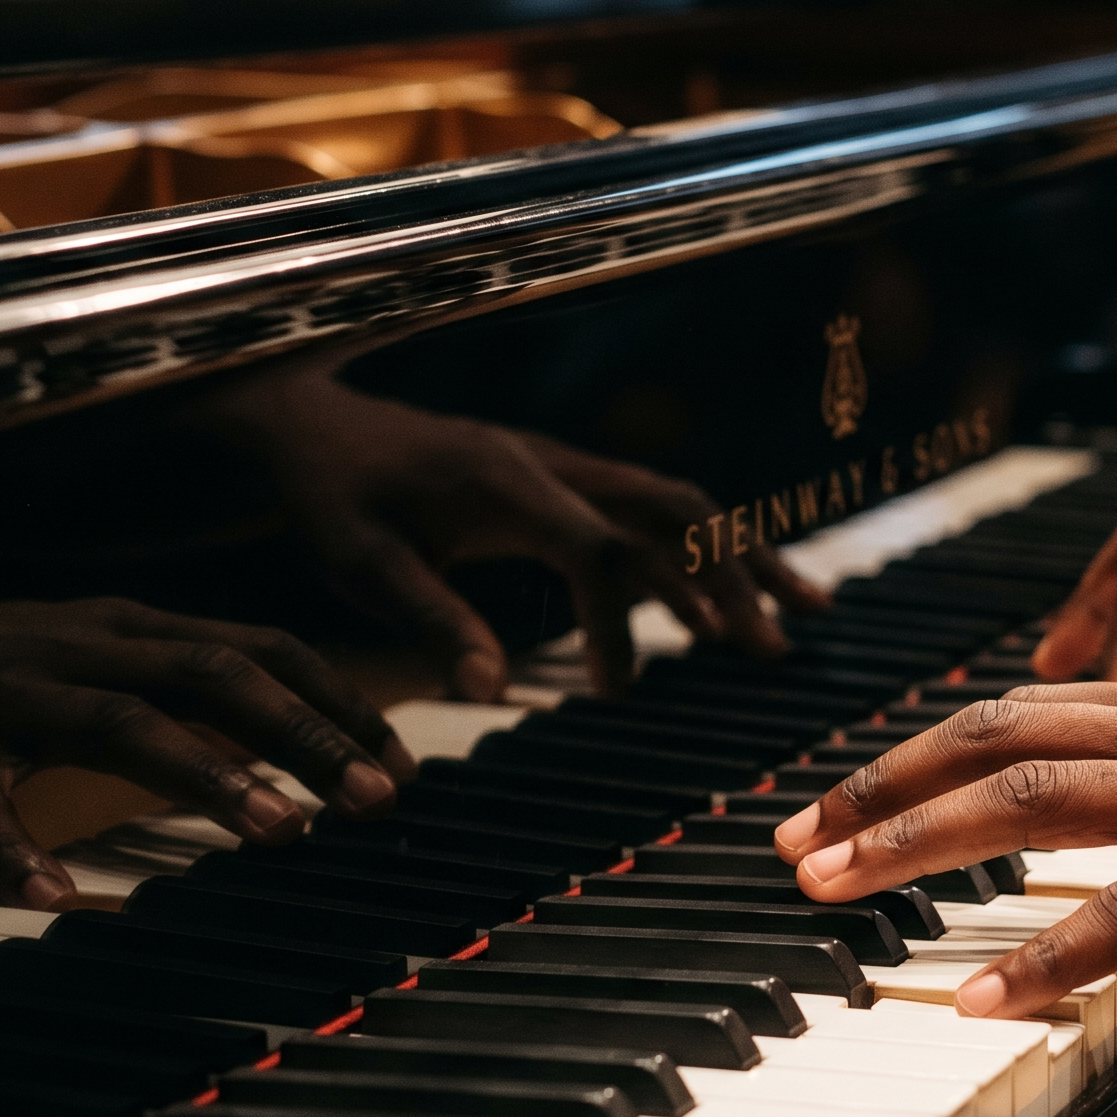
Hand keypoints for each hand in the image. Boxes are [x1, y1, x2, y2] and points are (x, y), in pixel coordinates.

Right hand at [0, 586, 416, 908]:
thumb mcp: (87, 666)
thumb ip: (174, 695)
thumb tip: (284, 751)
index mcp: (126, 628)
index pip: (259, 646)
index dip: (336, 700)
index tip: (403, 762)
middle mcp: (77, 644)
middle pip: (215, 672)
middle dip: (306, 733)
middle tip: (377, 798)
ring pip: (118, 721)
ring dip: (208, 776)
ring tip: (278, 832)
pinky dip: (10, 846)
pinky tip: (48, 898)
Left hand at [211, 375, 825, 697]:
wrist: (315, 429)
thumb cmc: (333, 498)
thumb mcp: (360, 564)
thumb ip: (431, 618)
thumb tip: (492, 687)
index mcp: (504, 481)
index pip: (594, 543)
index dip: (632, 607)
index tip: (637, 681)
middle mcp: (552, 466)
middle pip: (669, 510)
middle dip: (728, 577)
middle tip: (769, 650)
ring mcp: (566, 470)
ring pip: (678, 507)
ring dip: (739, 561)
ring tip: (800, 620)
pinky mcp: (566, 484)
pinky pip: (652, 514)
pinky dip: (706, 552)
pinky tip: (740, 597)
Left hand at [771, 675, 1116, 1018]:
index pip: (1018, 712)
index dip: (918, 754)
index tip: (842, 800)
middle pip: (993, 740)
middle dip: (879, 791)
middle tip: (794, 843)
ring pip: (1031, 801)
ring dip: (918, 845)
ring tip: (836, 888)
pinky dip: (1043, 952)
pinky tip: (982, 993)